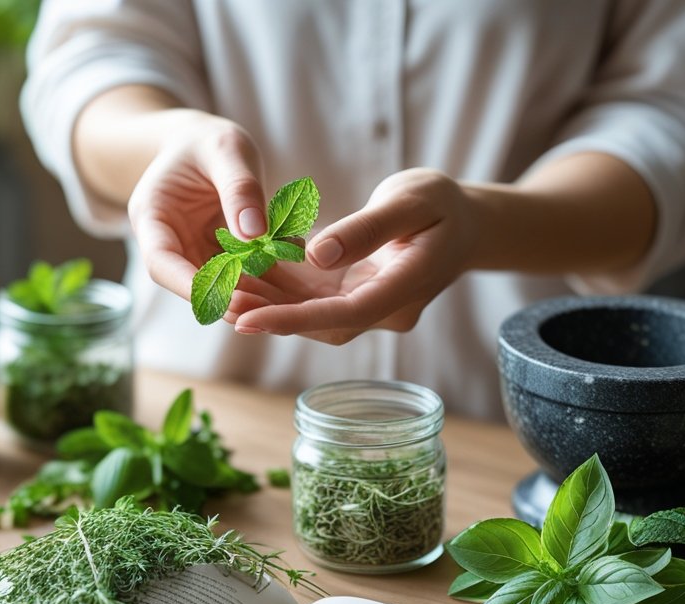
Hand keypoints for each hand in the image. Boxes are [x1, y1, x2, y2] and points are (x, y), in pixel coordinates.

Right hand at [127, 115, 267, 301]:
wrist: (206, 145)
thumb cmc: (209, 140)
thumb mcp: (226, 148)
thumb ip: (239, 189)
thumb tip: (254, 236)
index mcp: (152, 217)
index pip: (161, 262)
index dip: (189, 285)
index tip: (225, 300)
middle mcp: (170, 243)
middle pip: (191, 282)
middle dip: (227, 298)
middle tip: (265, 311)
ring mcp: (194, 254)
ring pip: (219, 285)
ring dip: (249, 296)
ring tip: (283, 304)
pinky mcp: (219, 259)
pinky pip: (240, 275)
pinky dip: (263, 281)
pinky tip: (290, 287)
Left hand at [231, 169, 478, 344]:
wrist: (469, 222)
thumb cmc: (443, 204)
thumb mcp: (410, 200)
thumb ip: (366, 229)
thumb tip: (317, 255)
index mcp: (405, 288)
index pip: (342, 314)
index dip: (292, 320)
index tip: (247, 319)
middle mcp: (386, 310)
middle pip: (320, 322)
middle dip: (268, 314)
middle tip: (216, 301)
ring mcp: (371, 307)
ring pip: (311, 314)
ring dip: (267, 302)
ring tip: (219, 286)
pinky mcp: (356, 296)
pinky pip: (314, 298)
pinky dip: (280, 287)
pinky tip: (244, 269)